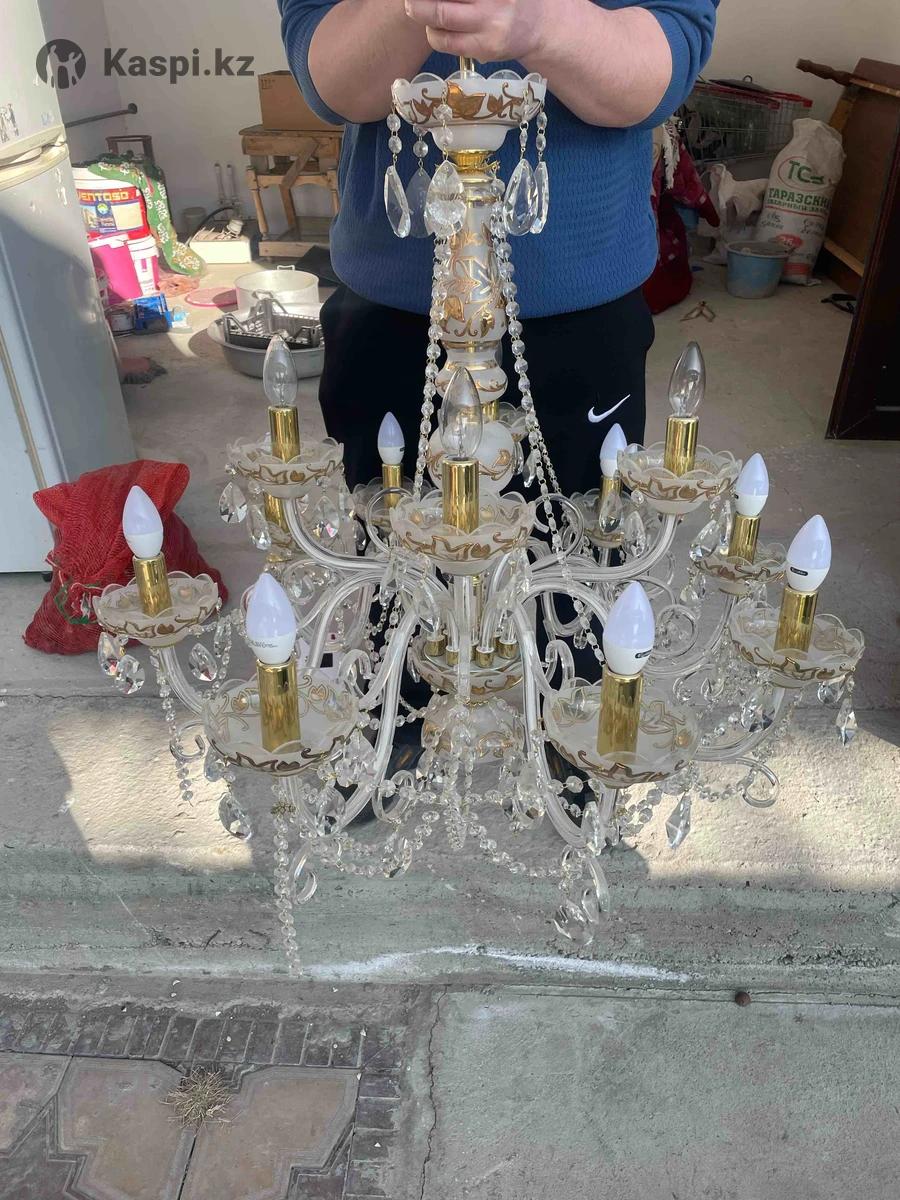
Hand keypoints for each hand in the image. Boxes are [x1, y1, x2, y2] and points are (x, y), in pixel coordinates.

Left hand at [403, 0, 549, 62]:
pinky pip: (448, 43)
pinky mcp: (484, 50)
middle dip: (419, 1)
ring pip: (441, 20)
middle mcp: (493, 3)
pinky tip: (434, 26)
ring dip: (422, 13)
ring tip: (417, 8)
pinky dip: (434, 34)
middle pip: (443, 4)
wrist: (540, 27)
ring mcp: (488, 28)